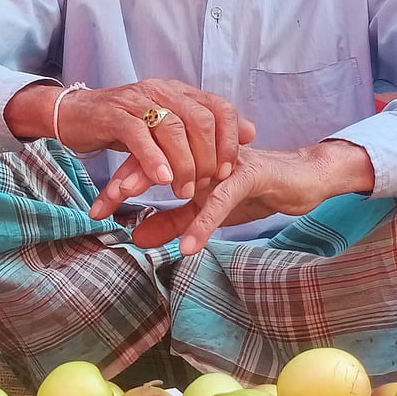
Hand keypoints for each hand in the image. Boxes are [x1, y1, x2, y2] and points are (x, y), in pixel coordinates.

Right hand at [51, 79, 256, 198]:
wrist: (71, 115)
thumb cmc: (121, 126)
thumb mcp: (166, 126)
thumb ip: (204, 129)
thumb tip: (249, 132)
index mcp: (178, 92)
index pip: (219, 108)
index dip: (229, 140)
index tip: (228, 169)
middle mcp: (161, 91)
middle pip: (200, 119)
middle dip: (208, 157)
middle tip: (205, 185)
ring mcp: (136, 101)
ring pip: (172, 128)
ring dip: (183, 163)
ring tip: (183, 190)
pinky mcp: (113, 115)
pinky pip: (139, 136)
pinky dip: (153, 159)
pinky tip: (160, 179)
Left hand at [89, 141, 374, 255]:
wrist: (302, 180)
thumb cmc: (252, 190)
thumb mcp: (205, 209)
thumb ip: (171, 221)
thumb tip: (135, 237)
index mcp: (189, 151)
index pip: (145, 160)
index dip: (118, 183)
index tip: (94, 208)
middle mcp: (202, 149)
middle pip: (155, 159)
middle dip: (123, 184)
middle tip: (98, 206)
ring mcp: (225, 158)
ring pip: (182, 172)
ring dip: (154, 193)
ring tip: (127, 218)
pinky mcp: (249, 173)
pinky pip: (220, 199)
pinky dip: (202, 223)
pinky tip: (187, 246)